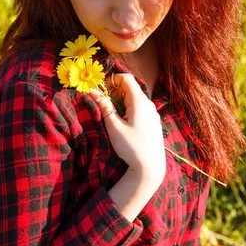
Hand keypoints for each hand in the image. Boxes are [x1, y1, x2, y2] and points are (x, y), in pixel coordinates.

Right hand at [89, 73, 165, 187]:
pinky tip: (125, 125)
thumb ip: (104, 106)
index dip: (112, 80)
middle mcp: (149, 104)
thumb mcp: (114, 126)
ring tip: (114, 119)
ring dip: (121, 102)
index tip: (102, 91)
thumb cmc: (131, 147)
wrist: (150, 167)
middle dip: (115, 93)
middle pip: (130, 88)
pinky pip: (140, 108)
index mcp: (139, 101)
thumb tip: (92, 91)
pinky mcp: (153, 122)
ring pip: (134, 99)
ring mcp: (153, 113)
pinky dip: (129, 110)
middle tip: (105, 107)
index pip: (126, 78)